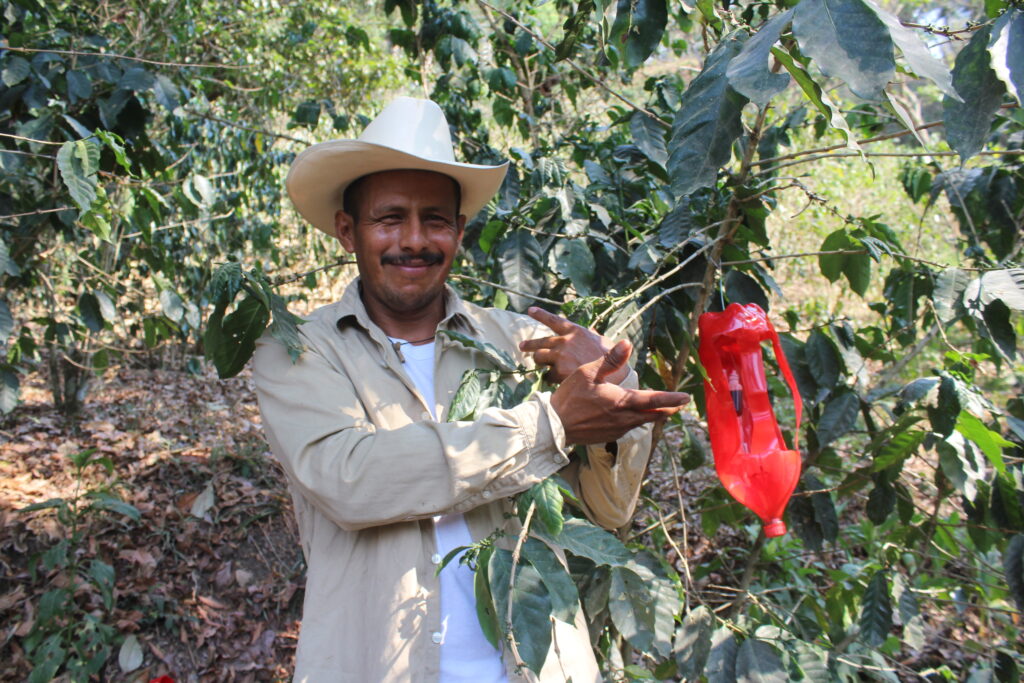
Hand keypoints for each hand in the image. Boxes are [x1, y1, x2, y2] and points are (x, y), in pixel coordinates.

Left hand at [519, 307, 627, 384]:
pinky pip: (547, 376)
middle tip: (522, 346)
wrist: (614, 375)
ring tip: (543, 368)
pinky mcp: (558, 371)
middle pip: (540, 342)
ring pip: (539, 358)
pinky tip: (555, 382)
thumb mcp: (602, 341)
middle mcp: (565, 341)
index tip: (530, 310)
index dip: (541, 315)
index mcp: (575, 331)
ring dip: (541, 363)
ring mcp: (560, 356)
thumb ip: (592, 336)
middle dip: (529, 344)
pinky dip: (549, 379)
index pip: (554, 320)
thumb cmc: (611, 359)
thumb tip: (591, 331)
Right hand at [551, 340, 689, 445]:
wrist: (554, 426)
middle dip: (667, 409)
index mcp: (622, 401)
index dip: (672, 399)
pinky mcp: (609, 437)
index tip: (687, 398)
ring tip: (659, 409)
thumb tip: (627, 343)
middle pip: (654, 415)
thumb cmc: (570, 396)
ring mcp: (617, 430)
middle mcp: (624, 419)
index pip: (654, 400)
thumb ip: (610, 359)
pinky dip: (636, 421)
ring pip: (642, 423)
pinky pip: (628, 429)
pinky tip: (631, 417)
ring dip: (652, 415)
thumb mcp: (588, 372)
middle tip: (678, 405)